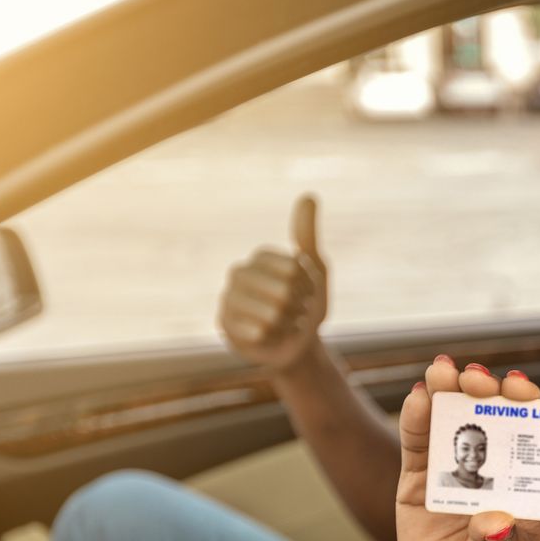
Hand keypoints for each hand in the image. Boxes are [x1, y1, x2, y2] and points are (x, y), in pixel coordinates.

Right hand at [217, 194, 329, 373]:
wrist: (297, 345)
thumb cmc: (306, 306)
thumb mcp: (315, 270)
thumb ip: (307, 234)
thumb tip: (308, 195)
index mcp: (261, 257)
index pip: (294, 270)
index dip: (308, 288)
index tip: (306, 293)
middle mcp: (239, 273)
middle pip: (283, 291)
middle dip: (299, 308)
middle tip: (295, 312)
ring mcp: (228, 299)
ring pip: (271, 313)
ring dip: (288, 324)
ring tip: (284, 324)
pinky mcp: (224, 325)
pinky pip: (257, 332)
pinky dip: (273, 338)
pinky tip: (270, 337)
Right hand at [396, 359, 539, 540]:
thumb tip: (493, 522)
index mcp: (528, 487)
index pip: (534, 436)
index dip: (529, 407)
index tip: (522, 391)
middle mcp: (494, 473)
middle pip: (493, 419)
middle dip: (487, 392)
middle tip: (478, 380)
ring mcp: (455, 476)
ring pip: (452, 423)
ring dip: (449, 392)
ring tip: (444, 372)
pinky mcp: (419, 487)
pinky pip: (418, 448)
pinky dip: (417, 421)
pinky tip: (419, 398)